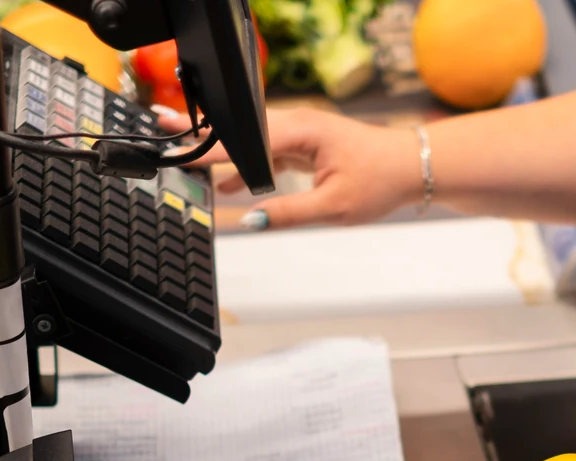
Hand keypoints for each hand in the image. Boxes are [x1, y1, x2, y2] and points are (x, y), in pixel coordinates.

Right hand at [194, 107, 422, 229]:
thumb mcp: (332, 207)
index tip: (180, 153)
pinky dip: (246, 163)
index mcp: (301, 132)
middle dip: (201, 132)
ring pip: (251, 139)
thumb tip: (251, 221)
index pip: (244, 141)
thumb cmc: (380, 181)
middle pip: (239, 129)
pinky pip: (266, 149)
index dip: (208, 150)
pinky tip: (229, 183)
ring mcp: (300, 131)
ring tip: (184, 154)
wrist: (412, 167)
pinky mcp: (305, 142)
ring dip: (222, 149)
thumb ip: (287, 213)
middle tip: (163, 125)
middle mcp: (297, 124)